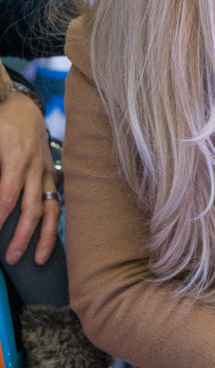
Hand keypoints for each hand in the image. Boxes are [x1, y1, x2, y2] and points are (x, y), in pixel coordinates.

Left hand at [0, 92, 59, 265]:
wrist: (23, 108)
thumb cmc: (0, 125)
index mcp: (16, 159)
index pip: (8, 196)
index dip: (0, 218)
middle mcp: (35, 169)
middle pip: (33, 208)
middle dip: (23, 236)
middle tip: (11, 258)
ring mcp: (46, 173)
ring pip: (51, 208)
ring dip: (46, 236)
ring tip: (39, 259)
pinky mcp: (51, 176)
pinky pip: (56, 203)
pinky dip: (53, 224)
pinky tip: (48, 242)